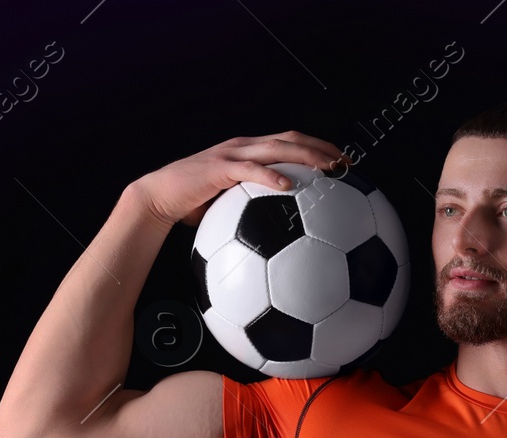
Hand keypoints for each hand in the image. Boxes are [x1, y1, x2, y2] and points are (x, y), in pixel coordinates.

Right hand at [132, 132, 346, 228]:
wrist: (160, 198)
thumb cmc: (192, 205)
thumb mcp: (229, 204)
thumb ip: (252, 207)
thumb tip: (278, 230)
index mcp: (247, 152)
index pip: (289, 141)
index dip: (317, 147)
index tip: (341, 161)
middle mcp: (243, 147)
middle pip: (290, 138)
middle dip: (321, 147)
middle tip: (346, 162)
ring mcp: (231, 155)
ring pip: (276, 148)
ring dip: (305, 156)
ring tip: (328, 168)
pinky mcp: (219, 168)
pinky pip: (249, 170)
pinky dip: (270, 176)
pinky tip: (288, 186)